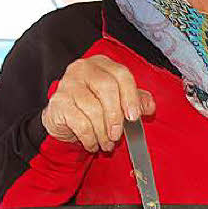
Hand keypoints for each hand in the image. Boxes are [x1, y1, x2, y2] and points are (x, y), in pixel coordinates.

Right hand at [41, 55, 155, 151]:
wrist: (64, 119)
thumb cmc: (94, 106)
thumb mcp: (118, 101)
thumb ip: (136, 100)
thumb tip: (149, 105)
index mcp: (102, 64)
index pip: (121, 74)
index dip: (131, 96)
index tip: (134, 117)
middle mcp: (83, 69)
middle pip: (106, 87)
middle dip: (115, 116)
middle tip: (118, 135)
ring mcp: (68, 84)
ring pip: (93, 108)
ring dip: (103, 132)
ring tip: (107, 144)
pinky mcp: (58, 102)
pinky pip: (79, 122)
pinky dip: (90, 138)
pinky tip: (92, 144)